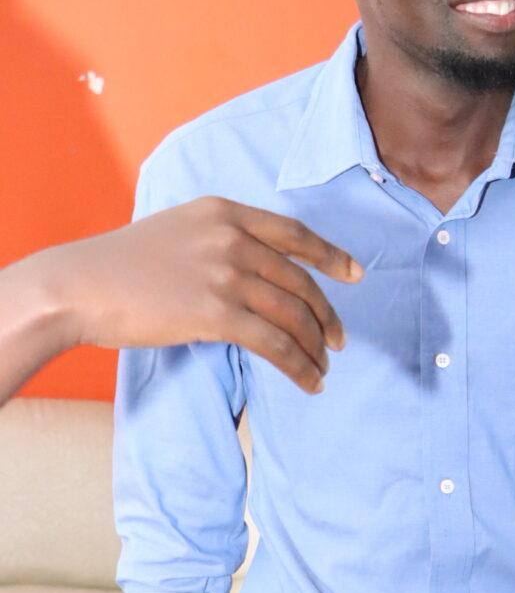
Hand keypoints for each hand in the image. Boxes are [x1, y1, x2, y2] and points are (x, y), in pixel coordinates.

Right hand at [40, 198, 360, 391]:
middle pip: (300, 281)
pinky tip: (310, 381)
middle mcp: (232, 238)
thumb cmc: (123, 264)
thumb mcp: (179, 231)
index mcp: (224, 212)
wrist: (81, 285)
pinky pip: (276, 344)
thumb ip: (220, 241)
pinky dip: (300, 366)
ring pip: (293, 316)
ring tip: (322, 366)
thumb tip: (257, 273)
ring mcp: (226, 275)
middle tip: (338, 340)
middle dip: (326, 315)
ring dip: (315, 347)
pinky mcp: (217, 314)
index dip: (331, 256)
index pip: (294, 233)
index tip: (355, 275)